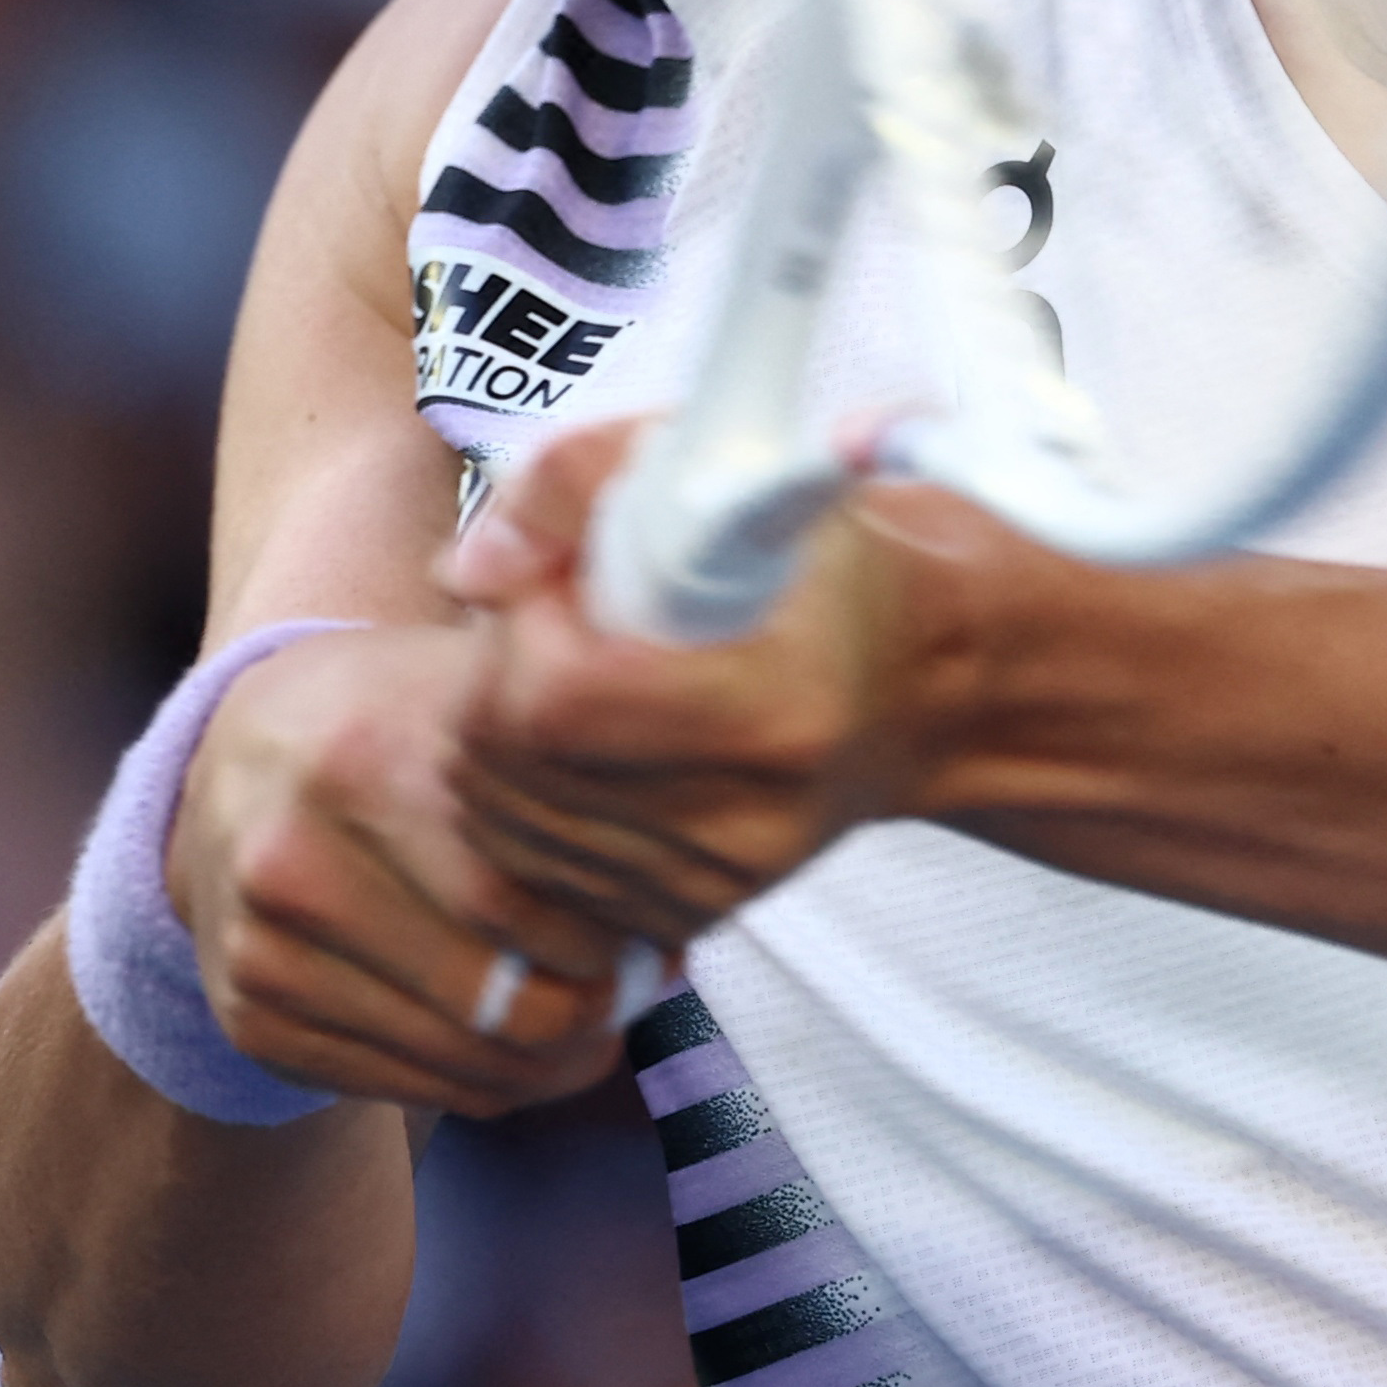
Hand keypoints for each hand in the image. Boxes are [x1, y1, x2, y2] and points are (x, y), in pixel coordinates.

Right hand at [165, 623, 636, 1116]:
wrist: (233, 761)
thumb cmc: (393, 722)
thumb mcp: (471, 696)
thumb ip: (567, 771)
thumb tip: (676, 898)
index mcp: (362, 761)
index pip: (519, 903)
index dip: (610, 943)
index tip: (658, 939)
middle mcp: (293, 860)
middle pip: (496, 1000)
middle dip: (595, 1011)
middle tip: (642, 991)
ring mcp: (261, 950)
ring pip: (462, 1064)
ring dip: (553, 1062)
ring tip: (594, 1020)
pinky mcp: (250, 1019)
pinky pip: (409, 1090)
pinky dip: (485, 1082)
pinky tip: (513, 1038)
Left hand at [438, 415, 994, 943]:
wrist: (917, 685)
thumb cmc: (821, 564)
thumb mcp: (730, 471)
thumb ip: (580, 480)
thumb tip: (469, 570)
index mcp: (776, 702)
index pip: (556, 697)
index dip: (522, 623)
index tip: (558, 576)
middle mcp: (747, 816)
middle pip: (511, 764)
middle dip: (492, 675)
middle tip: (546, 620)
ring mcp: (712, 880)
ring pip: (500, 822)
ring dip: (494, 738)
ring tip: (564, 675)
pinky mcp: (684, 915)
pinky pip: (530, 868)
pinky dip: (519, 802)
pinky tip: (577, 746)